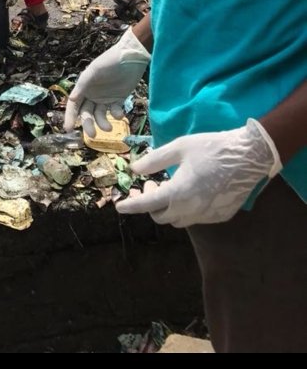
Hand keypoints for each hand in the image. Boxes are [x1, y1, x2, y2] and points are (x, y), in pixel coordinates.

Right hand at [63, 26, 149, 133]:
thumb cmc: (109, 61)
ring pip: (100, 115)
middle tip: (93, 135)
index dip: (70, 116)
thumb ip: (83, 85)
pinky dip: (116, 115)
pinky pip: (114, 111)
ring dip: (103, 123)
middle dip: (88, 124)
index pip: (74, 105)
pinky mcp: (118, 99)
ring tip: (109, 128)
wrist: (131, 56)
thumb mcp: (94, 71)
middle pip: (87, 114)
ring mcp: (105, 98)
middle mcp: (93, 94)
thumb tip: (71, 99)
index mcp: (84, 87)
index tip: (68, 129)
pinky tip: (119, 114)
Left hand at [116, 119, 281, 227]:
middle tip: (152, 185)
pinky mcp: (221, 216)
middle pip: (161, 217)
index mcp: (179, 192)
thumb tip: (134, 170)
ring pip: (179, 221)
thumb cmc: (212, 148)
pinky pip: (197, 218)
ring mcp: (208, 216)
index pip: (147, 204)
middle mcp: (192, 209)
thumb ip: (154, 161)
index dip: (131, 206)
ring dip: (168, 209)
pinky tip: (191, 191)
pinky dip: (187, 209)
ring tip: (169, 188)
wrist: (249, 156)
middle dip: (151, 204)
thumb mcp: (179, 147)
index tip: (119, 206)